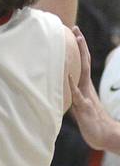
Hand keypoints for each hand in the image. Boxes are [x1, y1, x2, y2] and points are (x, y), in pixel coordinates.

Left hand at [68, 26, 119, 150]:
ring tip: (76, 41)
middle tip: (75, 28)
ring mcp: (85, 96)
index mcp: (84, 85)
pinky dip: (72, 85)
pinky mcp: (84, 108)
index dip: (79, 48)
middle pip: (84, 62)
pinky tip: (68, 76)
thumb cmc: (90, 121)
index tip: (75, 32)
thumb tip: (63, 85)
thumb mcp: (80, 104)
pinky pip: (77, 95)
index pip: (82, 63)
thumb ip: (73, 95)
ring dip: (80, 57)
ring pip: (82, 73)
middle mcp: (85, 87)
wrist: (104, 137)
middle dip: (80, 45)